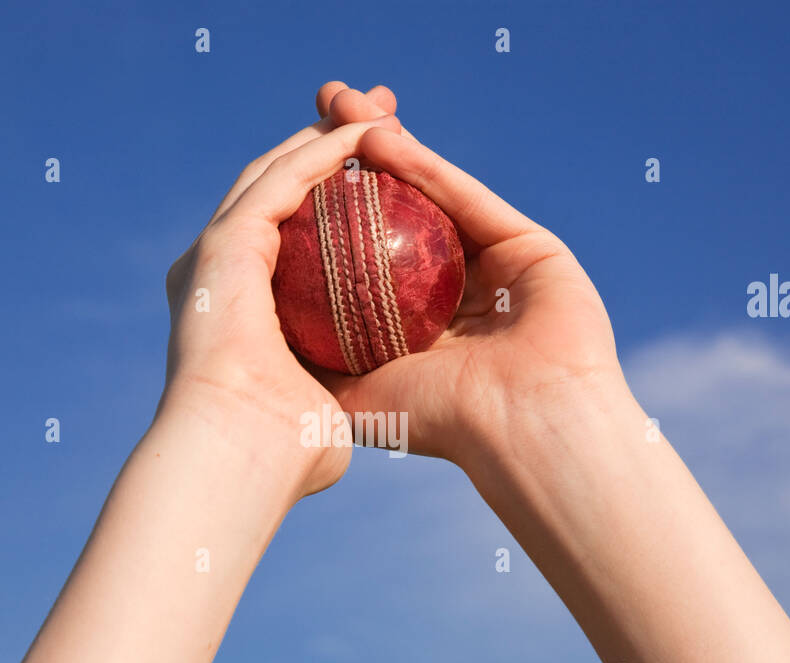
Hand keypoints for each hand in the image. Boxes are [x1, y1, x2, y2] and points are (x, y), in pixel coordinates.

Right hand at [162, 84, 402, 498]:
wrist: (240, 457)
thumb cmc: (285, 458)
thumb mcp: (325, 419)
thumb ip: (335, 402)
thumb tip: (345, 412)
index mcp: (245, 314)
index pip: (297, 246)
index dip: (337, 208)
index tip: (383, 187)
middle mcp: (225, 275)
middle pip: (285, 197)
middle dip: (333, 156)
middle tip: (383, 122)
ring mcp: (219, 255)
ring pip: (280, 176)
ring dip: (332, 139)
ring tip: (380, 110)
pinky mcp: (225, 242)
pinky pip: (285, 181)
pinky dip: (325, 154)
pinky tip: (367, 134)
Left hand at [309, 120, 624, 464]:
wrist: (519, 434)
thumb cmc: (436, 423)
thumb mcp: (355, 393)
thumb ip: (316, 359)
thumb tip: (259, 329)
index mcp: (417, 325)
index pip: (361, 249)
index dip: (326, 201)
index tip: (291, 168)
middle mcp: (454, 290)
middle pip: (393, 208)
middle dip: (352, 154)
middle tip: (320, 107)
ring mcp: (495, 265)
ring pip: (428, 192)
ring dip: (379, 141)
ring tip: (338, 102)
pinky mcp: (530, 246)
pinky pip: (463, 197)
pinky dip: (421, 167)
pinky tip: (378, 138)